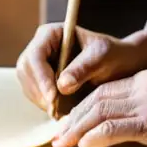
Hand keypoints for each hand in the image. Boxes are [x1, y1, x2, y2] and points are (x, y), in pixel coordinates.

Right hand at [16, 24, 141, 112]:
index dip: (41, 77)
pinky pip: (35, 95)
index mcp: (51, 34)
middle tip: (57, 110)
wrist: (120, 65)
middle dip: (40, 92)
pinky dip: (46, 105)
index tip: (54, 97)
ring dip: (42, 101)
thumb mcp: (103, 56)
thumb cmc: (113, 55)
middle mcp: (40, 47)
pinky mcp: (42, 81)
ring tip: (63, 112)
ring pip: (28, 85)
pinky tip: (62, 112)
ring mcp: (39, 65)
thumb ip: (84, 67)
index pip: (35, 55)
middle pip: (26, 71)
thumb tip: (62, 85)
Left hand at [51, 69, 146, 146]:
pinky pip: (116, 127)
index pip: (101, 91)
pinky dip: (96, 136)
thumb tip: (111, 125)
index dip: (80, 109)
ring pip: (100, 112)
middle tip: (57, 137)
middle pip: (95, 100)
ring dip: (77, 130)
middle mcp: (140, 87)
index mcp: (141, 80)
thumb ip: (138, 107)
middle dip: (72, 120)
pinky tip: (84, 146)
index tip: (67, 125)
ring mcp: (145, 104)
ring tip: (63, 144)